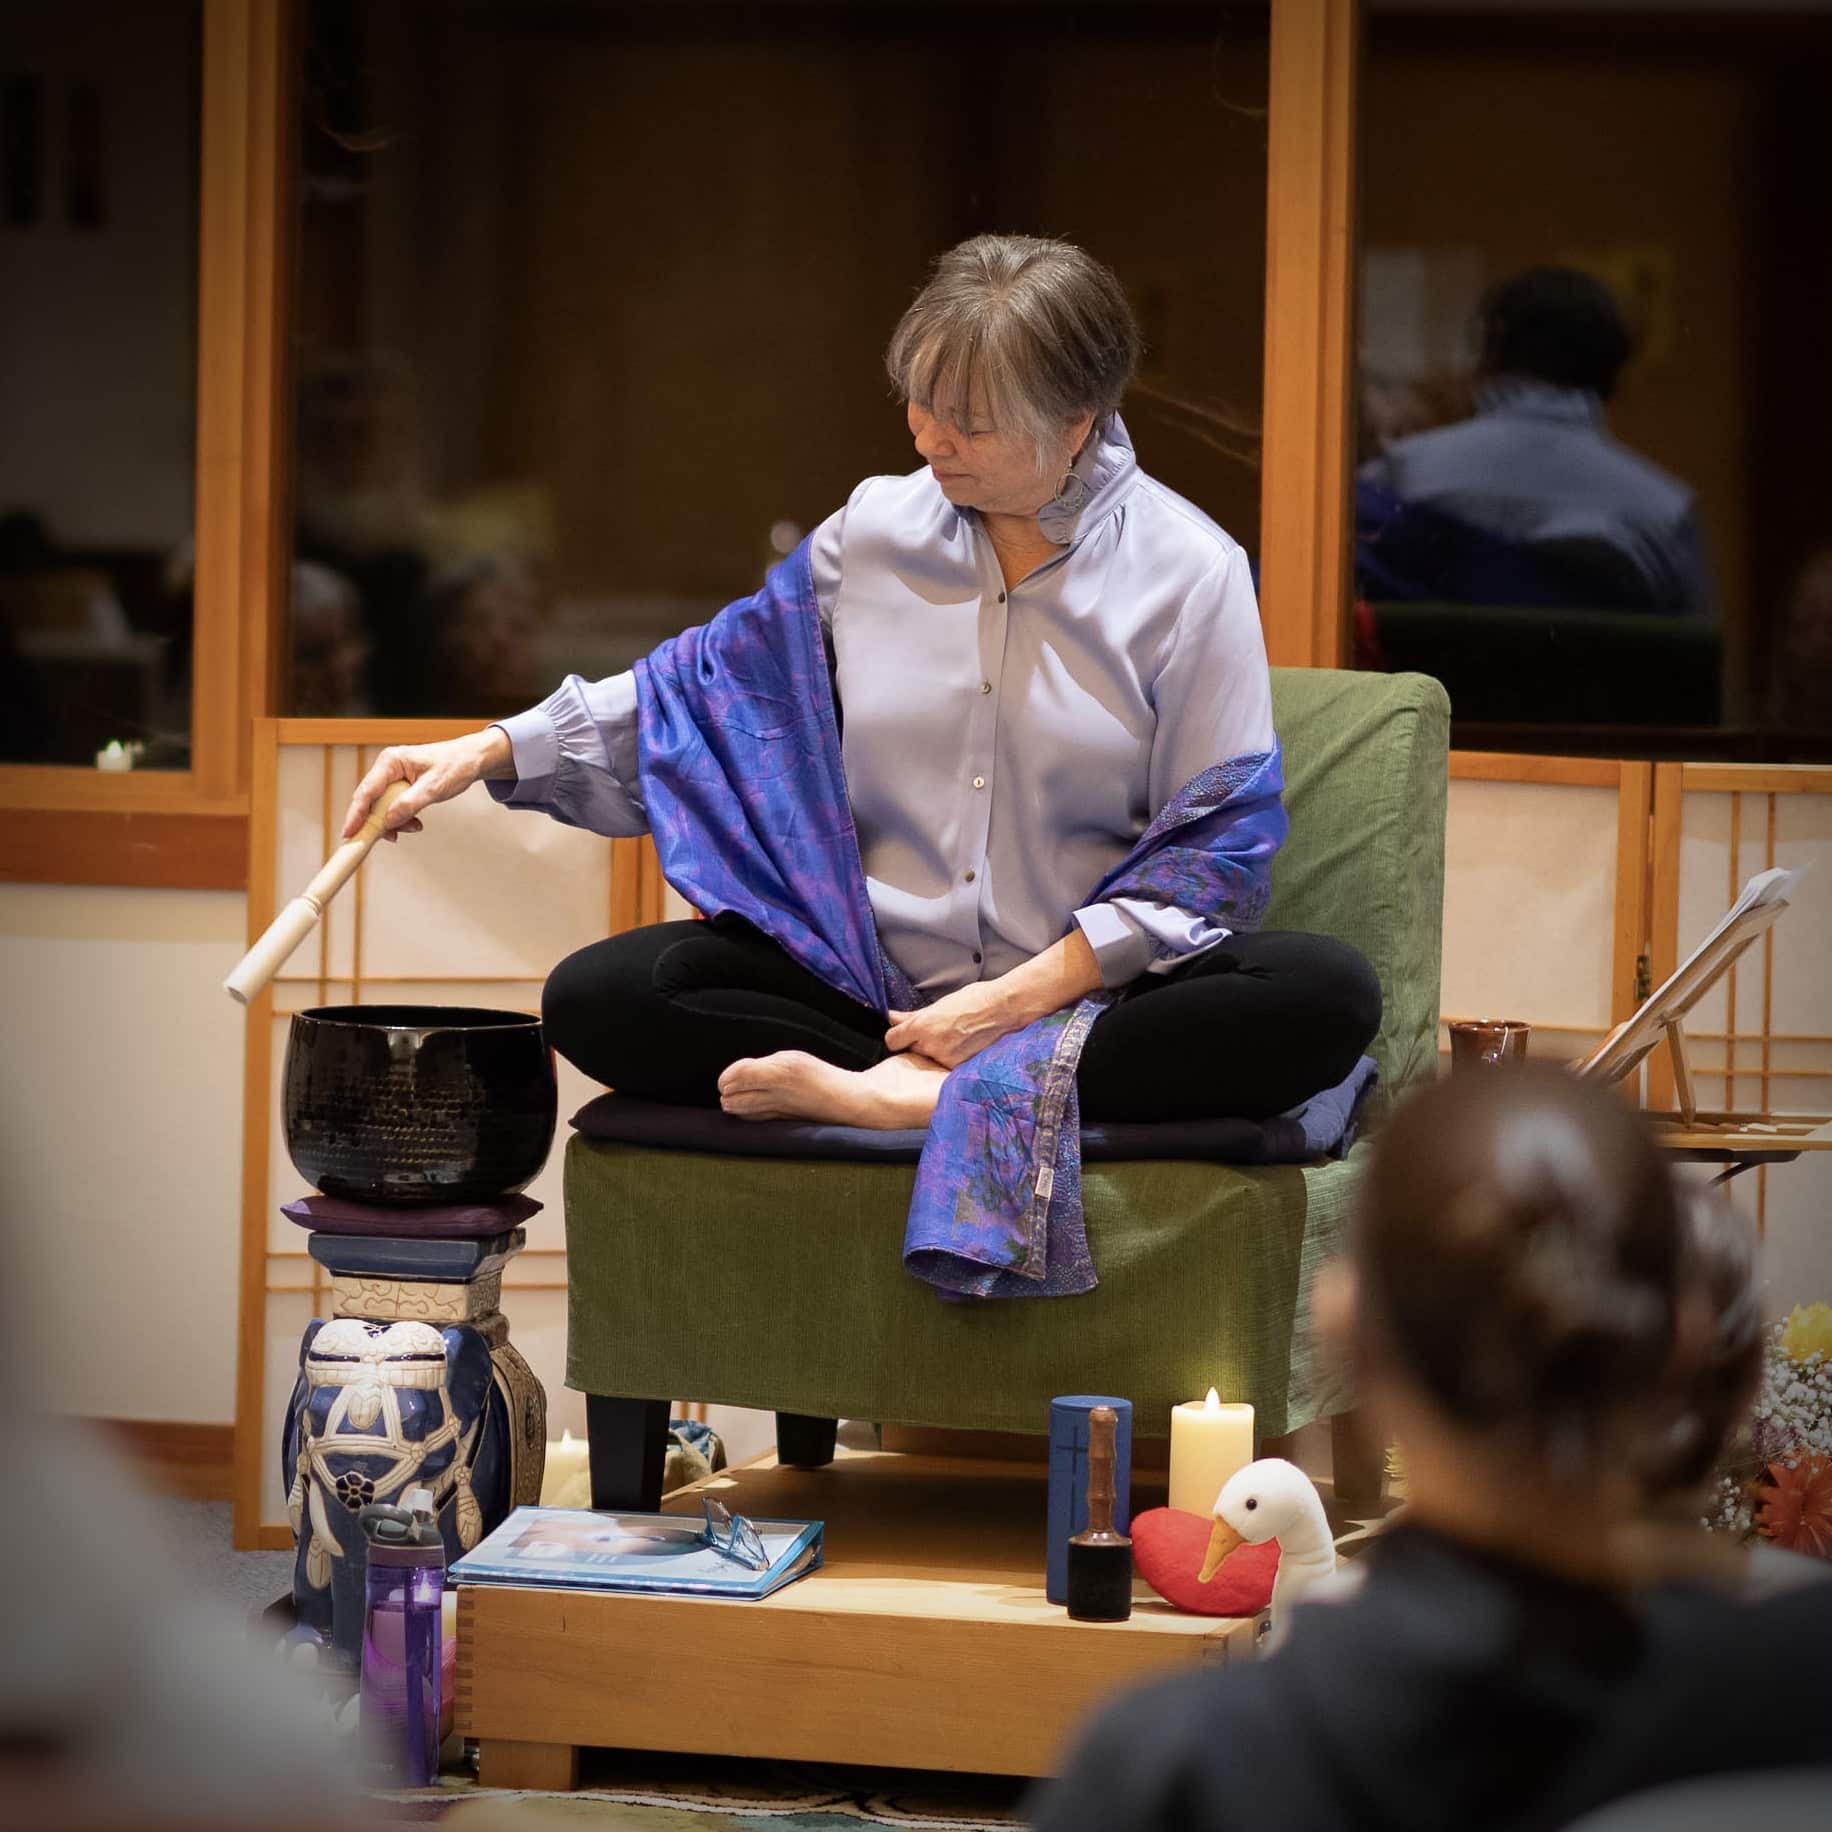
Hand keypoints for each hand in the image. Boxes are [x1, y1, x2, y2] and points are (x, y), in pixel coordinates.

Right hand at [340, 728, 511, 841]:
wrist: (471, 759)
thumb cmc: (455, 766)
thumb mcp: (434, 788)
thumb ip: (409, 804)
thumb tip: (389, 821)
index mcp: (391, 761)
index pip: (366, 791)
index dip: (356, 814)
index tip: (349, 833)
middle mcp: (387, 768)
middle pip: (370, 801)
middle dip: (380, 822)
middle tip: (390, 837)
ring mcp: (392, 777)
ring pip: (382, 807)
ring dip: (395, 822)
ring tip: (414, 826)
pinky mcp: (400, 786)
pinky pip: (393, 807)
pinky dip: (402, 818)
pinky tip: (415, 823)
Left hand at [885, 982, 1020, 1069]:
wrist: (1004, 1009)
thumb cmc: (974, 1001)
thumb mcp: (940, 1004)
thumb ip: (913, 1015)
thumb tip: (891, 1017)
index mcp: (922, 1025)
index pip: (892, 1040)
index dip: (898, 1037)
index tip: (905, 1035)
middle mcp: (931, 1044)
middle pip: (912, 1051)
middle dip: (920, 1044)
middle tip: (939, 1033)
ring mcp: (946, 1058)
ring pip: (929, 1059)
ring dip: (937, 1052)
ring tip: (956, 1038)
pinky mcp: (960, 1067)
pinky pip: (945, 1066)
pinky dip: (952, 1058)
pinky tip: (964, 1046)